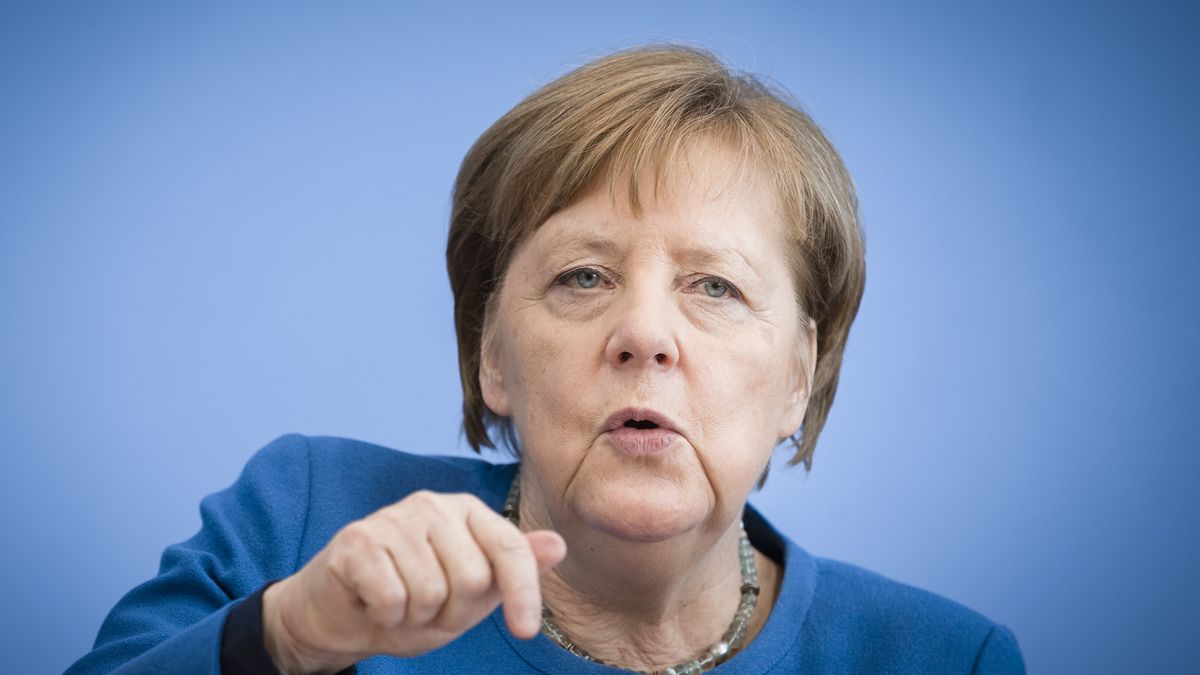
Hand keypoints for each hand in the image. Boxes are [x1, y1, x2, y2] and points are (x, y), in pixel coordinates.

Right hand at [260, 489, 565, 674]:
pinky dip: (385, 616)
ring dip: (415, 617)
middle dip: (451, 613)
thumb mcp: (472, 595)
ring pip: (431, 591)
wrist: (340, 616)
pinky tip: (373, 603)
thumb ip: (514, 570)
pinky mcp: (357, 539)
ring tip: (399, 605)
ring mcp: (394, 518)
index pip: (510, 549)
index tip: (525, 631)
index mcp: (468, 512)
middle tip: (426, 609)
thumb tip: (558, 544)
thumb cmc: (412, 602)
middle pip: (472, 578)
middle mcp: (434, 505)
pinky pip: (392, 597)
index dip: (523, 593)